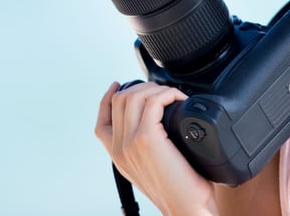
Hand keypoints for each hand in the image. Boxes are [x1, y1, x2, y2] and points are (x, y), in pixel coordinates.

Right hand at [95, 81, 218, 215]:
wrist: (188, 209)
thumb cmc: (181, 191)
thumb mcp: (153, 169)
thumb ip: (145, 148)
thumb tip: (160, 124)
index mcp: (117, 156)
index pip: (101, 121)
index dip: (107, 98)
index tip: (118, 86)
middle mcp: (119, 148)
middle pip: (118, 101)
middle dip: (140, 88)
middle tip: (161, 91)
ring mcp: (130, 142)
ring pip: (132, 96)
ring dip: (155, 89)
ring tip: (172, 95)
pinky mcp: (147, 138)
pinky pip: (153, 102)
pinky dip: (166, 94)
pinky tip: (177, 99)